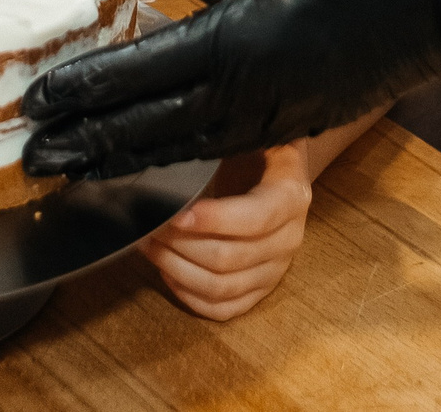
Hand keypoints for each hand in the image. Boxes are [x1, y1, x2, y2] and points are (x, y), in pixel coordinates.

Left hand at [21, 0, 440, 179]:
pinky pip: (228, 145)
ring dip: (130, 157)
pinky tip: (160, 153)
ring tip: (78, 168)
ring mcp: (288, 109)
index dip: (91, 88)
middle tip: (32, 160)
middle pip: (159, 125)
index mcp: (254, 35)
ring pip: (191, 146)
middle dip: (93, 142)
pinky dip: (180, 155)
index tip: (39, 103)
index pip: (152, 69)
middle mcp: (263, 86)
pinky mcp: (308, 114)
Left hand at [138, 144, 312, 320]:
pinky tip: (168, 272)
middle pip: (230, 258)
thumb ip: (231, 135)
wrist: (282, 171)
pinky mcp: (262, 288)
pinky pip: (225, 309)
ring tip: (150, 246)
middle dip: (180, 245)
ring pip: (222, 287)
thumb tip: (186, 134)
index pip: (255, 219)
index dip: (214, 220)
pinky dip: (191, 297)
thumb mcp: (254, 132)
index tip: (176, 214)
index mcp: (291, 196)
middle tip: (149, 225)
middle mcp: (289, 238)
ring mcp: (276, 269)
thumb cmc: (260, 148)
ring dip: (177, 270)